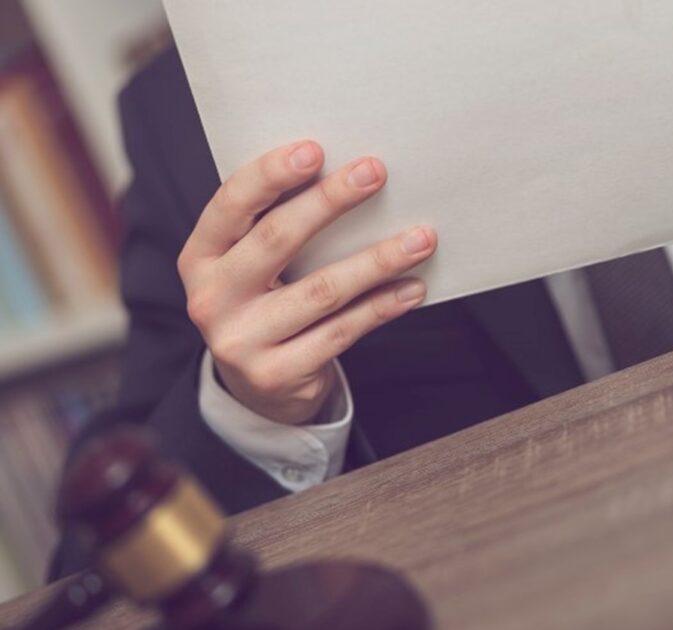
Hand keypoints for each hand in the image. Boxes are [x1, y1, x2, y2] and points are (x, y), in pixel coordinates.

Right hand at [178, 141, 436, 424]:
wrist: (258, 388)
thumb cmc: (265, 305)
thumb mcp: (251, 267)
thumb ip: (276, 228)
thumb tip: (348, 178)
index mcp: (201, 257)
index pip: (231, 204)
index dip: (271, 174)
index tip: (315, 149)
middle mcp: (212, 299)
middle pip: (277, 239)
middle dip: (330, 200)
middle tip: (375, 172)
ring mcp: (242, 341)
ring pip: (322, 290)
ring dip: (378, 260)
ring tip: (421, 238)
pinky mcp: (277, 374)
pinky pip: (342, 332)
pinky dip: (381, 306)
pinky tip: (411, 288)